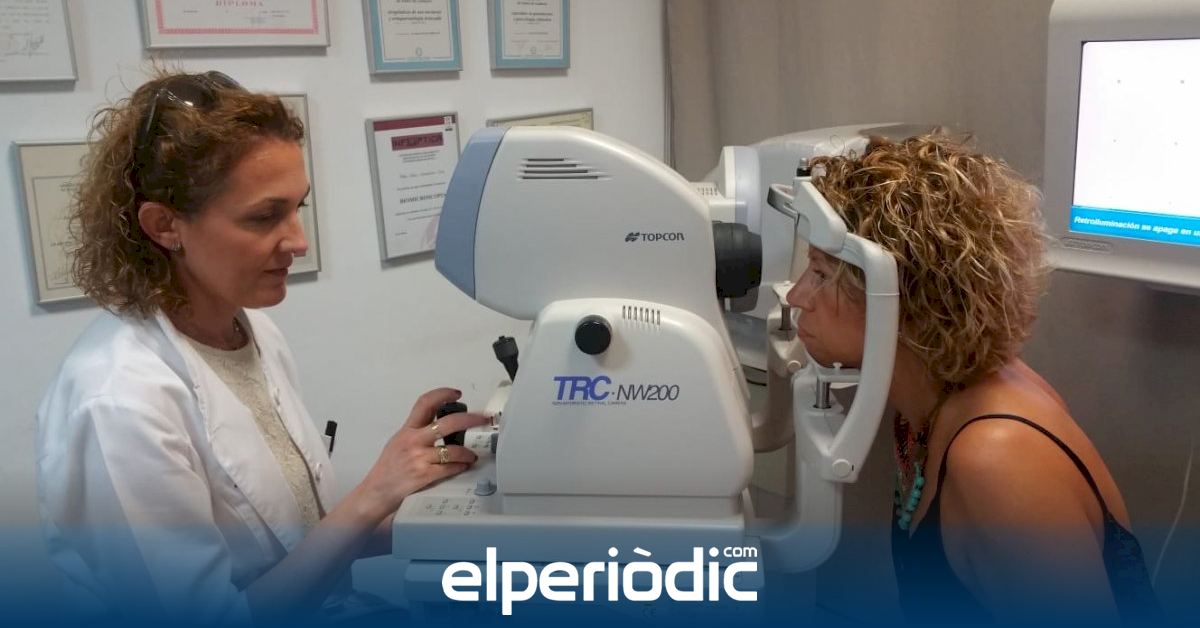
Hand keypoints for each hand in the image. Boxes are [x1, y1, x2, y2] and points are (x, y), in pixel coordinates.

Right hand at [360, 388, 491, 514]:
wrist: (377, 491)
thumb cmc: (389, 468)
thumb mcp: (399, 441)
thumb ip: (417, 431)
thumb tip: (440, 423)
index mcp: (407, 430)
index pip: (425, 403)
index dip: (442, 394)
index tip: (456, 393)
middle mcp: (413, 440)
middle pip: (447, 423)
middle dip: (469, 419)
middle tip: (482, 418)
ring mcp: (419, 458)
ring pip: (453, 449)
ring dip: (467, 452)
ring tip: (471, 454)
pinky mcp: (424, 475)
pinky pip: (450, 468)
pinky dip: (460, 466)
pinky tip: (463, 466)